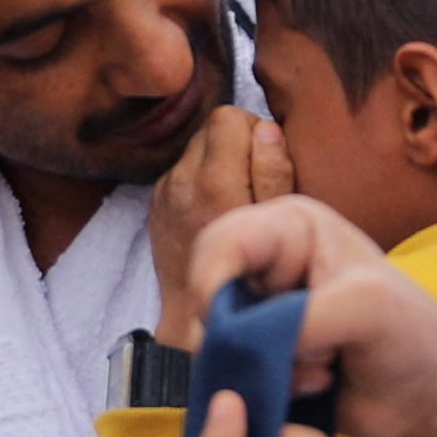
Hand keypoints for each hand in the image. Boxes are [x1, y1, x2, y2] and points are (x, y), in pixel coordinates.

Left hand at [144, 106, 293, 353]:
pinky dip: (201, 180)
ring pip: (195, 146)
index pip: (228, 116)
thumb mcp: (279, 226)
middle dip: (236, 143)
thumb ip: (274, 172)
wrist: (197, 319)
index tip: (267, 161)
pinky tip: (215, 210)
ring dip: (218, 161)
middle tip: (255, 179)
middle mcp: (181, 180)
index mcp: (214, 182)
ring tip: (236, 196)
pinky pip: (182, 171)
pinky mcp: (156, 204)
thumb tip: (266, 128)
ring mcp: (164, 192)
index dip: (253, 130)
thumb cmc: (250, 279)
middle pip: (210, 126)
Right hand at [187, 196, 436, 436]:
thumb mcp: (366, 308)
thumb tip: (245, 345)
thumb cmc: (410, 334)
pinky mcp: (261, 355)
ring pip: (217, 340)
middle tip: (295, 355)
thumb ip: (301, 319)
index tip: (226, 329)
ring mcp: (262, 312)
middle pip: (208, 292)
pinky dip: (267, 386)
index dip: (210, 284)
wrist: (428, 394)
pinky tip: (317, 386)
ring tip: (323, 370)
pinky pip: (232, 373)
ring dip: (264, 365)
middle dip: (242, 333)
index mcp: (290, 227)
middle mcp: (268, 263)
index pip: (221, 242)